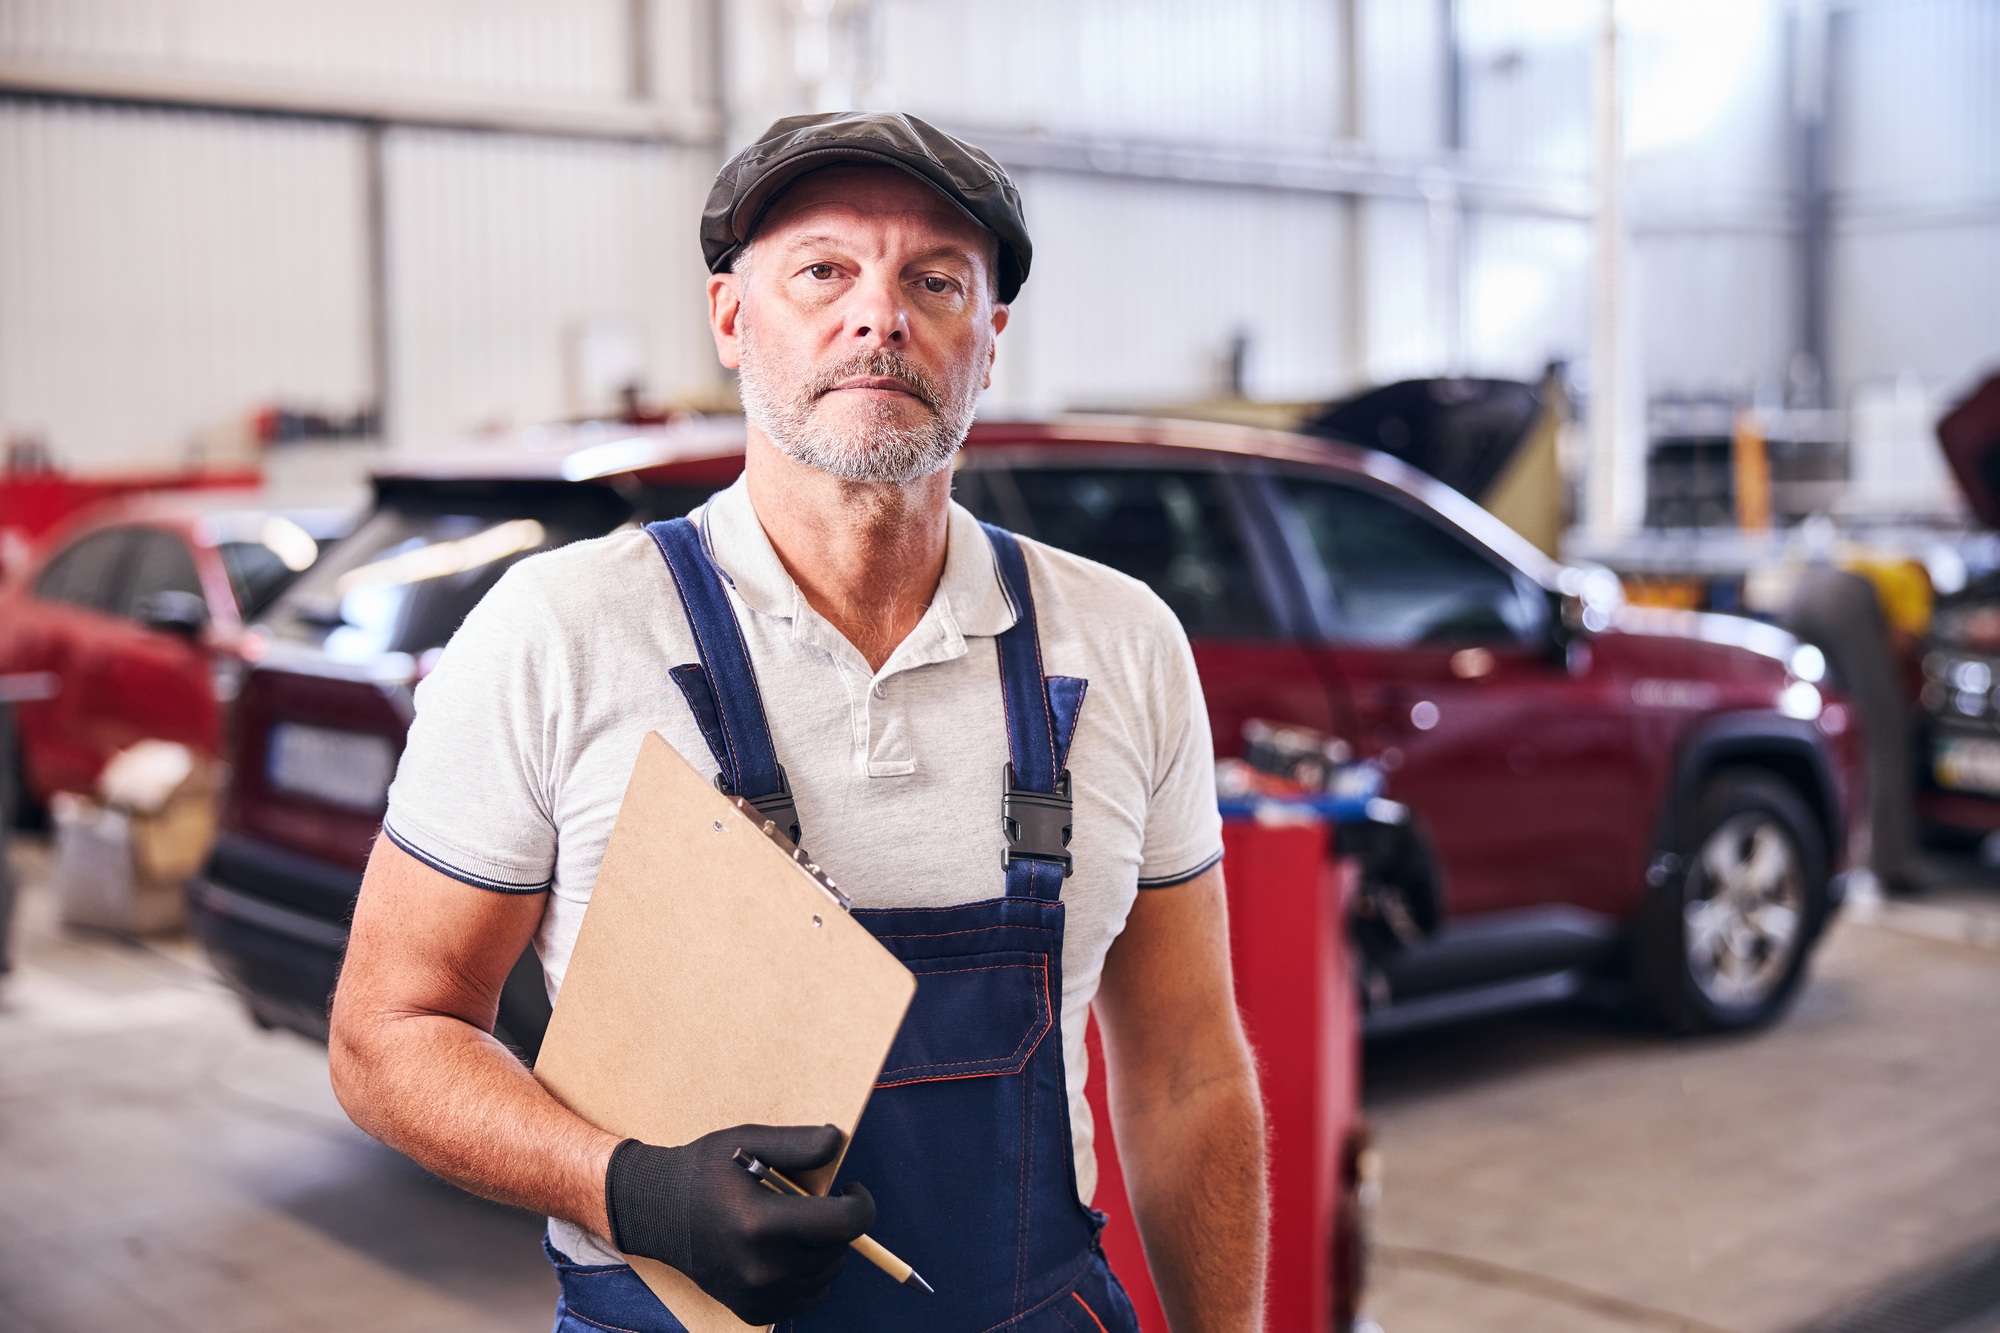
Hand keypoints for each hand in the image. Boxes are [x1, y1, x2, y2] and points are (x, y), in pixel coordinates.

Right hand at [604, 1123, 874, 1323]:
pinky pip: (806, 1298)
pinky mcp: (751, 1310)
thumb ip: (798, 1143)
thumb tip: (838, 1144)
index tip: (849, 1189)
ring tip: (797, 1227)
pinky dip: (806, 1276)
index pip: (845, 1223)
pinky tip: (784, 1251)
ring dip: (823, 1251)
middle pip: (837, 1250)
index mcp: (762, 1223)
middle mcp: (761, 1267)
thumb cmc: (705, 1170)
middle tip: (814, 1204)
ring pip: (825, 1276)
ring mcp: (756, 1294)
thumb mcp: (748, 1140)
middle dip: (836, 1224)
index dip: (860, 1203)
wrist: (656, 1212)